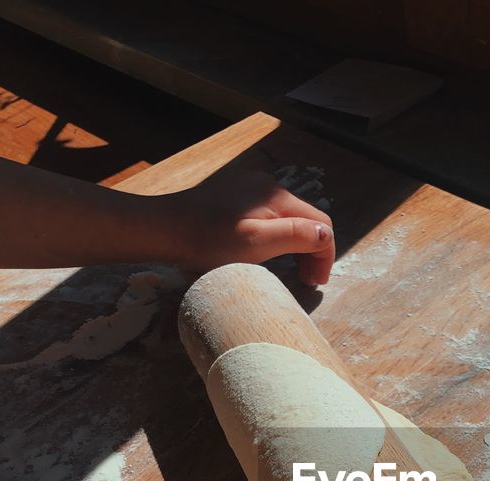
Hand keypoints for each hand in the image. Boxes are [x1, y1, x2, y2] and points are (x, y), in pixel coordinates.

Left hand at [167, 167, 334, 284]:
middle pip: (305, 220)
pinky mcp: (235, 197)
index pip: (320, 224)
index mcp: (277, 196)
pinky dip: (277, 237)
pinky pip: (268, 217)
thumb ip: (295, 235)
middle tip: (305, 282)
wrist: (164, 229)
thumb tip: (325, 235)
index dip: (323, 255)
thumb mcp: (256, 243)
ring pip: (287, 219)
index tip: (315, 284)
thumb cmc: (208, 241)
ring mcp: (250, 189)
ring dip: (295, 246)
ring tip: (289, 272)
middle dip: (311, 252)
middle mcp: (268, 186)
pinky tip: (265, 254)